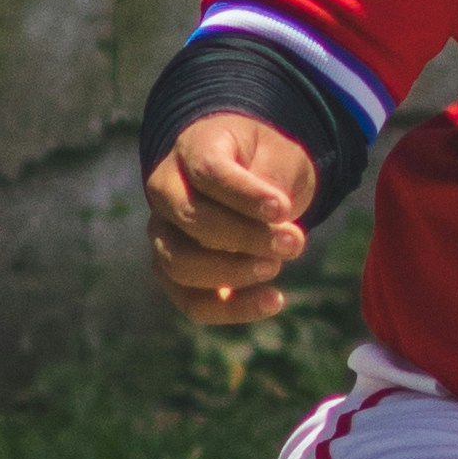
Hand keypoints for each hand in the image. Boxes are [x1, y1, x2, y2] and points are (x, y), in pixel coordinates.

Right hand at [144, 111, 318, 326]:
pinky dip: (233, 309)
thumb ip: (272, 182)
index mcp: (192, 149)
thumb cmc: (263, 161)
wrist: (250, 176)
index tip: (283, 209)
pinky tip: (274, 300)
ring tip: (277, 265)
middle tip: (293, 242)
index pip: (208, 172)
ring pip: (181, 264)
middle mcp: (166, 191)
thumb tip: (273, 224)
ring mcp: (164, 234)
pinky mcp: (175, 273)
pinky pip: (193, 302)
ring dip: (233, 272)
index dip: (245, 194)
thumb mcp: (277, 155)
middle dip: (246, 236)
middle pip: (191, 218)